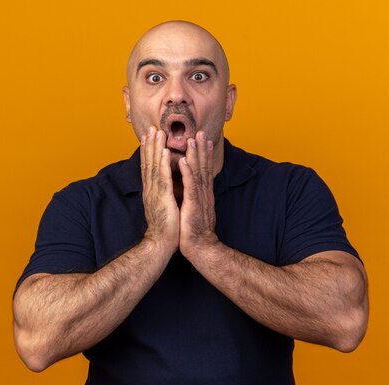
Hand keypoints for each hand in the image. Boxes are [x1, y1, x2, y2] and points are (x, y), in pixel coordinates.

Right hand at [140, 127, 179, 253]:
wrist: (162, 243)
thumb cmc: (165, 227)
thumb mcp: (163, 206)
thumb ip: (162, 194)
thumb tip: (164, 185)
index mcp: (151, 191)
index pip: (148, 167)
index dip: (148, 151)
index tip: (148, 137)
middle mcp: (150, 189)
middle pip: (149, 162)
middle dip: (150, 144)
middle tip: (150, 128)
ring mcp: (155, 193)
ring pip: (154, 166)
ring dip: (155, 148)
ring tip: (157, 132)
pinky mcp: (162, 198)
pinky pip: (163, 177)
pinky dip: (163, 164)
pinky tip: (165, 152)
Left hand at [178, 131, 218, 258]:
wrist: (199, 247)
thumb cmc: (194, 229)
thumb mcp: (195, 209)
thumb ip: (195, 196)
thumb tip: (191, 187)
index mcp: (202, 193)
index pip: (203, 170)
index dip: (203, 154)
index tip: (202, 139)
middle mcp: (203, 193)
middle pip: (203, 166)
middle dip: (201, 149)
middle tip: (200, 132)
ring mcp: (199, 198)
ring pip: (198, 172)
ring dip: (196, 155)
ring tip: (193, 139)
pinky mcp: (194, 205)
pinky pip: (191, 186)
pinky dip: (188, 173)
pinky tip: (185, 161)